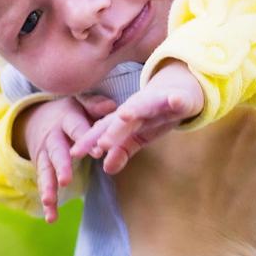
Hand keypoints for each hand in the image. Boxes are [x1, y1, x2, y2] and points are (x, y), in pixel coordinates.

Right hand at [18, 94, 116, 221]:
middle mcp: (53, 137)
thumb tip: (111, 106)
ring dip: (48, 187)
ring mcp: (45, 154)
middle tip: (66, 180)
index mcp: (66, 119)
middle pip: (56, 152)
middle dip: (61, 166)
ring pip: (46, 171)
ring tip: (49, 201)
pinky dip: (47, 203)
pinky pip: (43, 184)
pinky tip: (50, 218)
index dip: (85, 139)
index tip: (97, 152)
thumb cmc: (70, 113)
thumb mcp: (80, 103)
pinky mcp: (41, 168)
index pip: (76, 128)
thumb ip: (95, 105)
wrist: (37, 117)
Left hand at [76, 62, 205, 174]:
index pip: (104, 130)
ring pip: (144, 105)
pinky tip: (174, 101)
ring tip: (124, 115)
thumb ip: (121, 150)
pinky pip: (178, 99)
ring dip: (135, 109)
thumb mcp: (138, 135)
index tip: (74, 153)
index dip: (89, 140)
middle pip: (120, 120)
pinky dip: (176, 100)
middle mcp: (137, 108)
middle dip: (110, 131)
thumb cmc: (155, 114)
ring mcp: (157, 101)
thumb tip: (106, 169)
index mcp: (125, 119)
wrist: (181, 87)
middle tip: (100, 144)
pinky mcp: (178, 97)